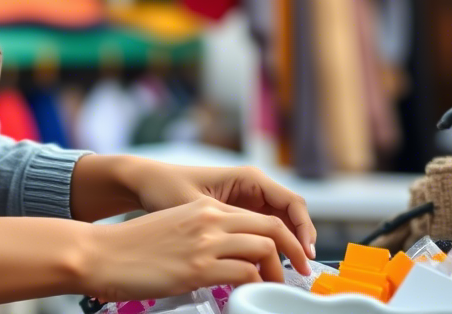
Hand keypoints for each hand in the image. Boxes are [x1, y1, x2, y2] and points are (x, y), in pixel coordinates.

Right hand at [78, 196, 310, 303]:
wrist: (102, 253)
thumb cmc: (132, 247)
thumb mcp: (173, 229)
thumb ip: (201, 236)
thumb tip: (224, 259)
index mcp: (202, 209)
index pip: (256, 216)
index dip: (280, 237)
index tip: (288, 258)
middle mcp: (207, 220)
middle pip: (270, 227)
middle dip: (293, 252)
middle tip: (299, 273)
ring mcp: (204, 243)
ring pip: (264, 248)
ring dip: (278, 272)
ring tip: (276, 287)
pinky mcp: (197, 268)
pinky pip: (245, 272)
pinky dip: (256, 285)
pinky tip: (250, 294)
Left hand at [126, 159, 315, 271]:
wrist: (146, 183)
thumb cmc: (167, 187)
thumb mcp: (199, 210)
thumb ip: (226, 228)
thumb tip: (251, 255)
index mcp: (248, 178)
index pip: (292, 203)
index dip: (304, 229)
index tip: (305, 256)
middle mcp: (252, 186)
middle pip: (291, 214)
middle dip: (300, 241)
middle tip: (303, 271)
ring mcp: (246, 199)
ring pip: (279, 224)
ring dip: (287, 245)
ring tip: (288, 272)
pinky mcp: (238, 213)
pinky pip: (264, 229)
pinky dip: (271, 246)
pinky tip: (267, 266)